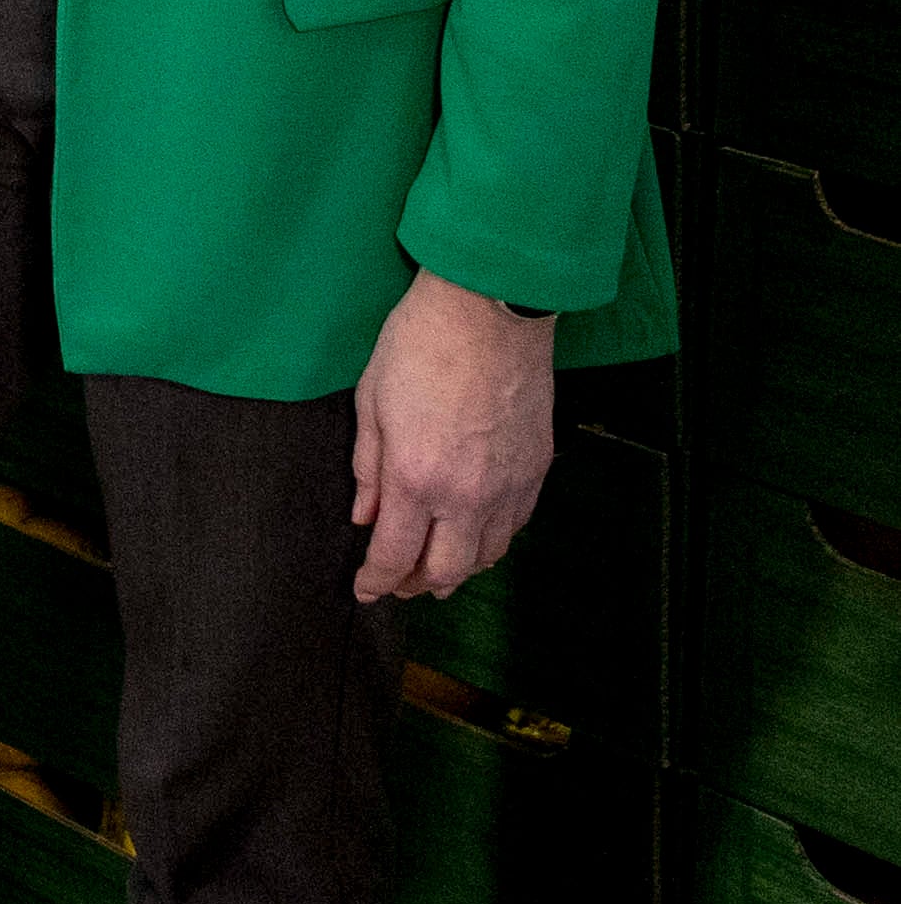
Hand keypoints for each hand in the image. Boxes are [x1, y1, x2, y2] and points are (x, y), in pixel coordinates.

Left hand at [350, 266, 557, 598]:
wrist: (490, 312)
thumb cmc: (419, 346)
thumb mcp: (371, 403)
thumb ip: (367, 468)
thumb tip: (365, 516)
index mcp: (415, 479)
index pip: (395, 555)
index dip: (377, 582)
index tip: (364, 591)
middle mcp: (466, 496)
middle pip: (447, 571)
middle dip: (418, 586)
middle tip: (398, 584)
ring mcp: (509, 486)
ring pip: (488, 555)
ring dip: (459, 569)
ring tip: (435, 566)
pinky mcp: (538, 470)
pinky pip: (515, 526)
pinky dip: (491, 541)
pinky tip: (474, 533)